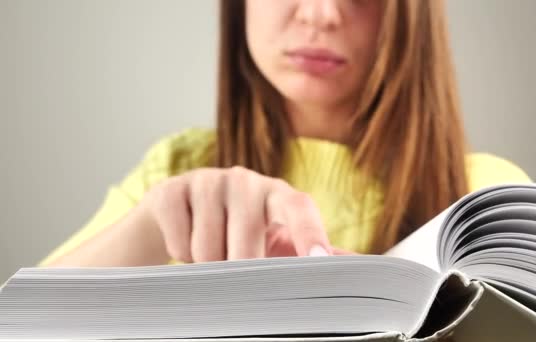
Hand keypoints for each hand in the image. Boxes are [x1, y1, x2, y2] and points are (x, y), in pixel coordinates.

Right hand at [141, 166, 334, 262]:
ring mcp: (207, 181)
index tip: (319, 261)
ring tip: (211, 251)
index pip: (299, 208)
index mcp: (277, 193)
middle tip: (235, 265)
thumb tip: (358, 265)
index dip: (310, 233)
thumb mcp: (274, 237)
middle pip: (246, 247)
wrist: (179, 214)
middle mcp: (245, 180)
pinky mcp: (172, 190)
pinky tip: (186, 241)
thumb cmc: (237, 230)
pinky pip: (179, 245)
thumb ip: (311, 248)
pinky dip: (181, 257)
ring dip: (208, 266)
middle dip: (239, 270)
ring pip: (208, 251)